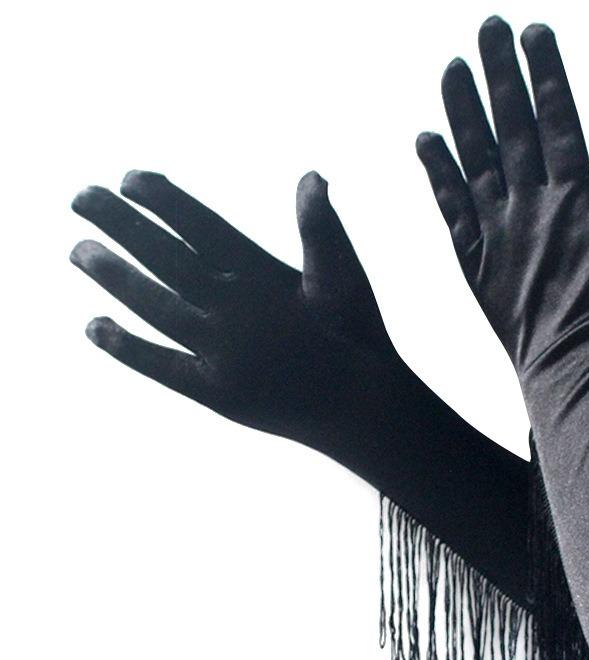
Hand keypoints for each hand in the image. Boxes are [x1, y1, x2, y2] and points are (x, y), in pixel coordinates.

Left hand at [70, 170, 406, 456]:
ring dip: (112, 275)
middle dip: (119, 222)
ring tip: (76, 250)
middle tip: (80, 196)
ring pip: (154, 304)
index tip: (130, 178)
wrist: (364, 408)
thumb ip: (322, 226)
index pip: (200, 226)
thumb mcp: (346, 275)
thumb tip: (312, 175)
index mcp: (262, 275)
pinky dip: (124, 346)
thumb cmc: (359, 336)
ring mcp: (221, 351)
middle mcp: (234, 309)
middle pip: (165, 257)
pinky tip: (92, 326)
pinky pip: (160, 364)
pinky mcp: (215, 392)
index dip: (163, 200)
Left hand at [415, 16, 588, 382]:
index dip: (544, 74)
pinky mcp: (472, 256)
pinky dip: (437, 171)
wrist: (569, 362)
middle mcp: (531, 204)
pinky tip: (424, 138)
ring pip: (474, 156)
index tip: (534, 34)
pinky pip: (449, 206)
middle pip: (512, 125)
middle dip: (500, 73)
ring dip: (461, 109)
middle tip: (487, 27)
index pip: (557, 120)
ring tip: (451, 67)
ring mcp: (497, 228)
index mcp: (576, 198)